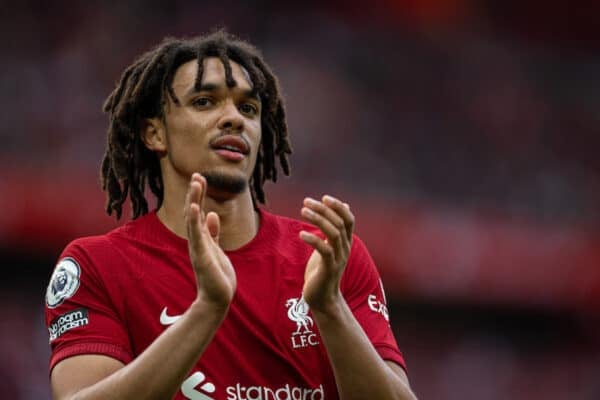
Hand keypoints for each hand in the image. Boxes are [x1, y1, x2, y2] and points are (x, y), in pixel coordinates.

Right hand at [185, 173, 236, 308]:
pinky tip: (196, 207)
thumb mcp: (216, 248)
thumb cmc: (217, 275)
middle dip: (195, 193)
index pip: (197, 211)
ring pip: (194, 220)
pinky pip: (197, 236)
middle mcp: (196, 240)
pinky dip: (195, 221)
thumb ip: (213, 232)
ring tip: (196, 183)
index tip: (200, 178)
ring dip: (194, 200)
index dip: (198, 194)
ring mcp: (198, 247)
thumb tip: (211, 214)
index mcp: (201, 238)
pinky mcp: (202, 256)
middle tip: (197, 174)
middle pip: (193, 212)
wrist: (217, 298)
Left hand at [299, 195, 354, 313]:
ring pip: (334, 234)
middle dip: (323, 210)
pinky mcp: (329, 269)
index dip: (339, 207)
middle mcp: (345, 249)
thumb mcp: (329, 248)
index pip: (349, 219)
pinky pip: (324, 250)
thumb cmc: (322, 271)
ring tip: (303, 211)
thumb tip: (344, 208)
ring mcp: (338, 259)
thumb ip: (334, 230)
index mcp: (345, 243)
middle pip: (339, 223)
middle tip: (306, 202)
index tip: (324, 197)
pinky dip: (313, 239)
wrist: (322, 299)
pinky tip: (301, 234)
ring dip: (318, 220)